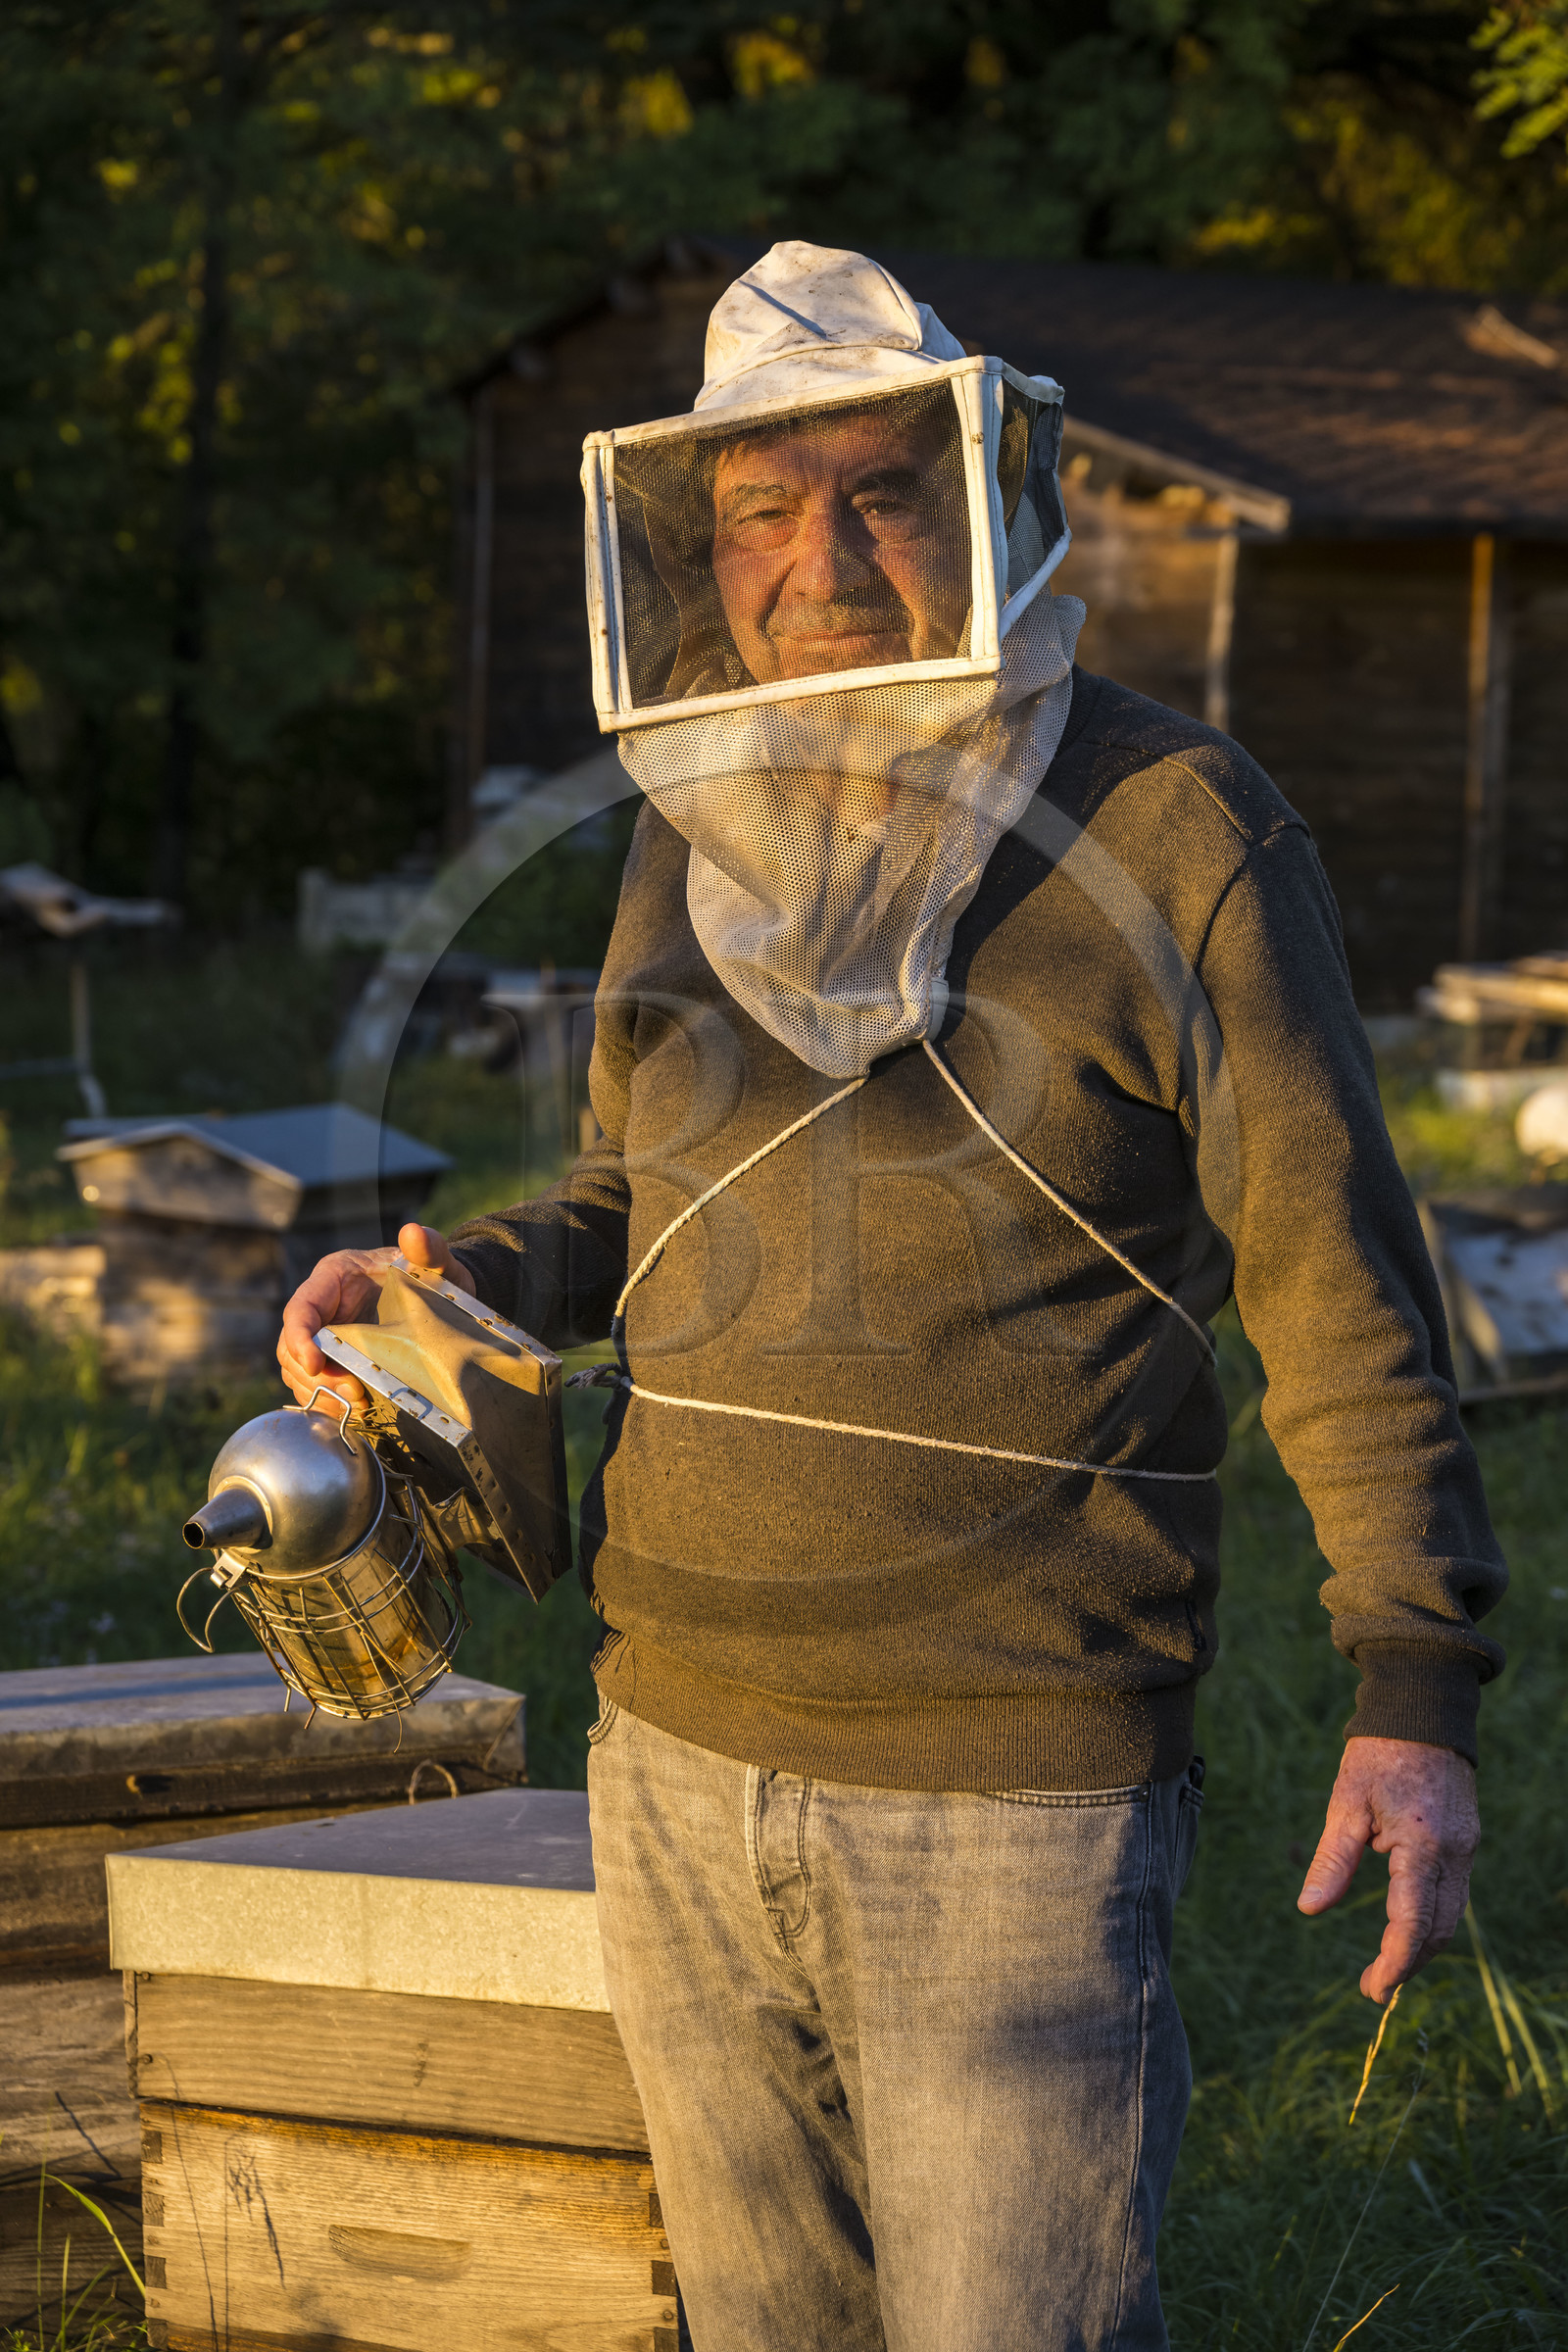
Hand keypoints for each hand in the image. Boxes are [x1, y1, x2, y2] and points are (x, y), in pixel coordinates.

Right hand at [276, 1222, 474, 1404]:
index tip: (316, 1364)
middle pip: (291, 1346)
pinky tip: (352, 1412)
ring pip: (297, 1370)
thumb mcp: (437, 1262)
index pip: (301, 1309)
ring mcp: (324, 1335)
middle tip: (355, 1393)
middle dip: (315, 1376)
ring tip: (356, 1406)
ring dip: (320, 1394)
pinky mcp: (334, 1359)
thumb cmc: (433, 1276)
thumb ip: (429, 1248)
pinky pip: (315, 1385)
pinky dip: (327, 1402)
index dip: (300, 1339)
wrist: (440, 1299)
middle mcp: (322, 1306)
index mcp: (334, 1277)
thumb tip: (413, 1232)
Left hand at [1297, 1736, 1478, 2004]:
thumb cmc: (1378, 1754)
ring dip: (1422, 1946)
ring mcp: (1466, 1847)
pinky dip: (1431, 1919)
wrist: (1422, 1711)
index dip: (1394, 1963)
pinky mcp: (1466, 1840)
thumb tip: (1309, 1910)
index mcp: (1422, 1846)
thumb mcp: (1346, 1804)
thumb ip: (1333, 1861)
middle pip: (1439, 1930)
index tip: (1373, 1990)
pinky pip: (1454, 1893)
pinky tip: (1405, 1926)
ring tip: (1385, 1966)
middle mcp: (1454, 1853)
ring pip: (1451, 1915)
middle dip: (1408, 1964)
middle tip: (1373, 1986)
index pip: (1413, 1923)